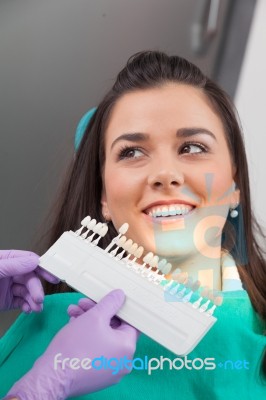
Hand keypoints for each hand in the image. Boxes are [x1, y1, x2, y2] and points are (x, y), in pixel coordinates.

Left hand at [0, 250, 58, 311]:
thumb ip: (13, 265)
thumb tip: (36, 261)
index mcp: (8, 260)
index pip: (28, 259)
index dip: (42, 267)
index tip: (53, 277)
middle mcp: (10, 272)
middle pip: (30, 278)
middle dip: (36, 289)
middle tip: (39, 299)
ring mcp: (9, 287)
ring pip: (27, 291)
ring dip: (33, 300)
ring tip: (37, 309)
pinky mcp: (7, 301)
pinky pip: (21, 302)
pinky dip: (26, 306)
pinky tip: (27, 310)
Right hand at [7, 289, 138, 399]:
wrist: (52, 376)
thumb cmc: (76, 344)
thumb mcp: (94, 317)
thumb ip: (110, 303)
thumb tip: (121, 294)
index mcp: (127, 347)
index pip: (129, 322)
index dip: (117, 308)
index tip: (106, 300)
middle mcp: (123, 362)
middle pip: (113, 329)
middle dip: (97, 313)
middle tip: (82, 303)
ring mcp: (110, 371)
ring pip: (102, 338)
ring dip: (88, 323)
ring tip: (72, 312)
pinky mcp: (96, 376)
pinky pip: (96, 351)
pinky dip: (87, 338)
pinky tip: (73, 325)